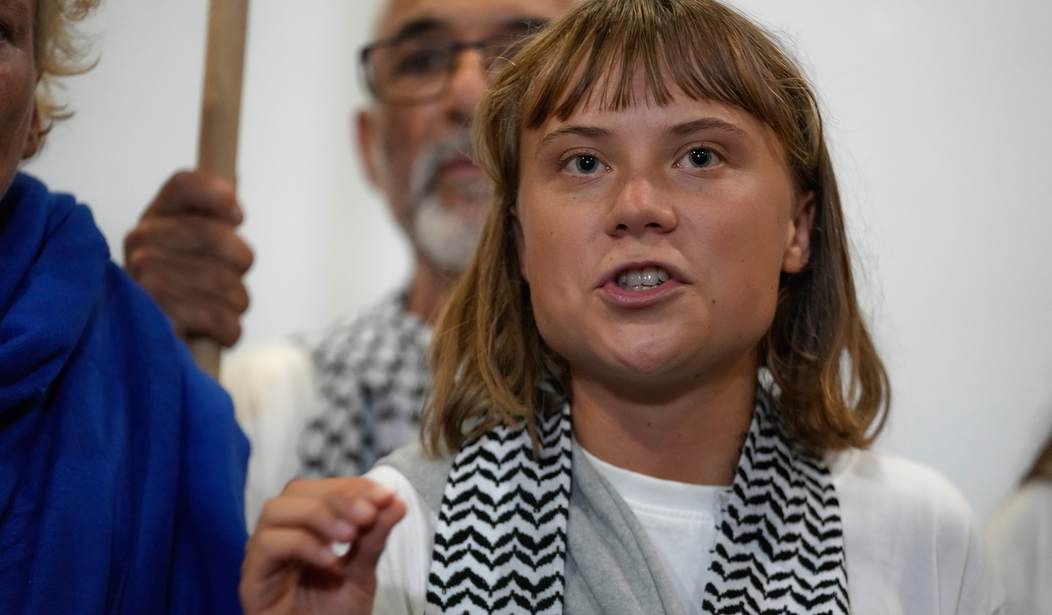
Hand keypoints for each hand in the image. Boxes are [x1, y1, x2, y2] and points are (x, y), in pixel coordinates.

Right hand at [123, 170, 253, 346]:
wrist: (150, 345)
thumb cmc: (187, 291)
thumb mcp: (197, 249)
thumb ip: (215, 222)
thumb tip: (235, 212)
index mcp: (155, 217)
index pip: (184, 184)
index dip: (217, 196)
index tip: (239, 218)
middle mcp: (142, 241)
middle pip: (219, 237)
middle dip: (240, 265)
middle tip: (232, 282)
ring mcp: (144, 277)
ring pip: (227, 283)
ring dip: (237, 303)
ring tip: (221, 310)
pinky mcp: (156, 315)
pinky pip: (221, 319)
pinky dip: (231, 330)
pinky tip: (218, 331)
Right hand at [240, 478, 406, 614]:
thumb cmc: (333, 613)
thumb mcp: (362, 572)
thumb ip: (374, 537)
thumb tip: (397, 503)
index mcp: (305, 527)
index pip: (322, 488)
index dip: (353, 486)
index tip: (386, 496)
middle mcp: (280, 534)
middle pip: (296, 491)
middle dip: (337, 497)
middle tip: (368, 515)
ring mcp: (262, 555)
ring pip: (275, 510)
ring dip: (317, 515)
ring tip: (349, 536)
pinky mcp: (251, 579)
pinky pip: (267, 545)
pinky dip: (302, 544)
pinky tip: (330, 561)